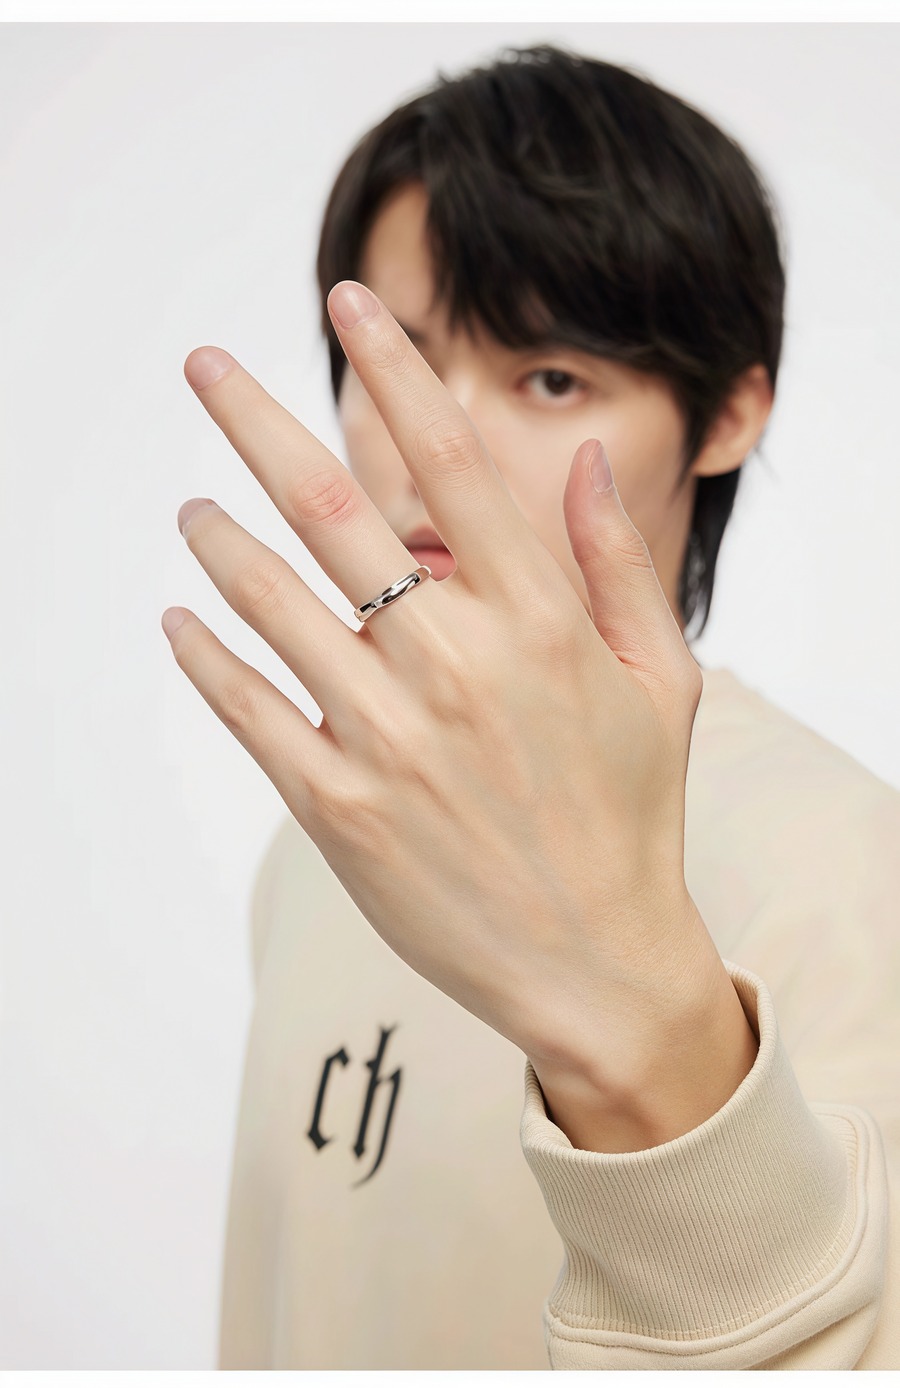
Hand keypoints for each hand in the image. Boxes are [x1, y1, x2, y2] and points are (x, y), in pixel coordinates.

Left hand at [163, 280, 755, 1150]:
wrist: (596, 963)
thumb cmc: (631, 813)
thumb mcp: (663, 681)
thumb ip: (618, 563)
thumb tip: (583, 458)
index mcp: (541, 623)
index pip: (452, 462)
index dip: (393, 369)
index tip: (349, 303)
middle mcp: (457, 666)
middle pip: (332, 508)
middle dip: (255, 419)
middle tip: (204, 364)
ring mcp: (390, 739)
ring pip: (272, 602)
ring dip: (218, 539)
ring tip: (191, 509)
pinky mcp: (340, 810)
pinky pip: (248, 712)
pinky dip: (204, 656)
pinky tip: (178, 619)